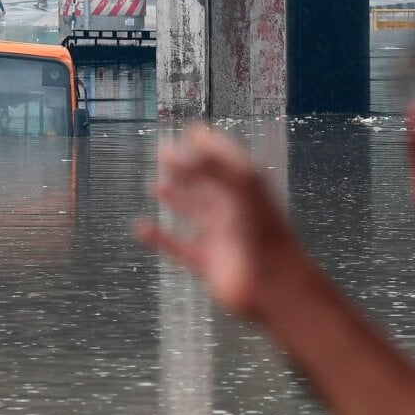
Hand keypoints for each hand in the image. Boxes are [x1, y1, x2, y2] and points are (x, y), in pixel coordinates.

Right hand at [135, 126, 311, 320]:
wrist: (274, 284)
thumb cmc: (263, 231)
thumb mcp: (241, 186)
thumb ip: (209, 166)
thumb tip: (177, 149)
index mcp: (245, 188)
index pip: (225, 159)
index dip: (208, 144)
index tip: (188, 131)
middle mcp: (232, 208)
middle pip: (206, 182)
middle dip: (185, 167)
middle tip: (162, 153)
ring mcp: (219, 236)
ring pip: (193, 212)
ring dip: (174, 198)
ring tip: (154, 186)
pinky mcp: (207, 262)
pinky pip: (177, 246)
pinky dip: (159, 238)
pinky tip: (141, 228)